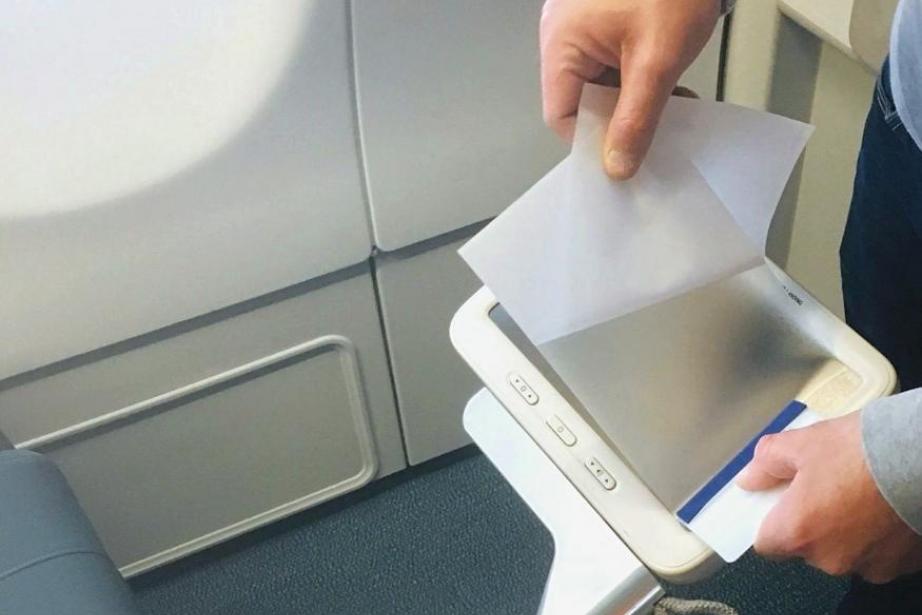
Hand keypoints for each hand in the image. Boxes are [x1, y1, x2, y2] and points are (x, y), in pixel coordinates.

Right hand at [539, 0, 718, 178]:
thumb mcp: (657, 60)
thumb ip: (636, 118)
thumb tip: (617, 166)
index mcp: (561, 43)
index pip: (561, 116)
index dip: (591, 141)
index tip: (624, 155)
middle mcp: (563, 35)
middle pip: (580, 102)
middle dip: (618, 120)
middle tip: (655, 129)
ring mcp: (583, 26)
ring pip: (600, 86)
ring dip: (632, 101)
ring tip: (668, 101)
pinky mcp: (604, 20)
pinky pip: (611, 65)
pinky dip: (637, 80)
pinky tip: (665, 84)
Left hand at [738, 412, 921, 582]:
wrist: (921, 455)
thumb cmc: (862, 450)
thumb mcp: (801, 444)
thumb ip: (766, 464)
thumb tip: (750, 479)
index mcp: (798, 532)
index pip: (766, 543)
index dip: (770, 521)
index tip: (778, 504)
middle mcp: (830, 558)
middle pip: (805, 547)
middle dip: (809, 520)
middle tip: (822, 487)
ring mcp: (868, 565)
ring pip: (842, 550)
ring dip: (843, 529)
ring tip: (856, 492)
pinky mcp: (900, 565)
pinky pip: (875, 553)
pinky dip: (874, 535)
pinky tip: (881, 506)